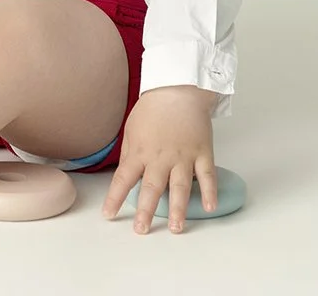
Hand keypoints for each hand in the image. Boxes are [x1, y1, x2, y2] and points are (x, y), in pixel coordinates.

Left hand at [101, 85, 220, 233]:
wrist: (178, 88)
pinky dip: (210, 192)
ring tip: (177, 228)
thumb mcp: (131, 130)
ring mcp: (183, 156)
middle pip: (152, 189)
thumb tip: (125, 176)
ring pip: (180, 187)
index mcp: (140, 152)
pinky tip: (209, 207)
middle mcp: (160, 157)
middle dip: (146, 212)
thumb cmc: (152, 108)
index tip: (108, 215)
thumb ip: (130, 155)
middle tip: (142, 230)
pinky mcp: (202, 152)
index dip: (114, 198)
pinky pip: (207, 175)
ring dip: (178, 209)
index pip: (123, 180)